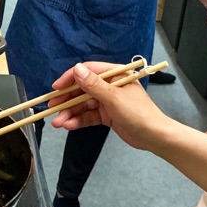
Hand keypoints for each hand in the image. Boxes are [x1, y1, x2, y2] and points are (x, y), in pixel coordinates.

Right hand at [49, 62, 168, 150]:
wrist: (154, 137)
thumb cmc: (138, 114)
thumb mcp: (114, 98)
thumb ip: (94, 85)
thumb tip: (76, 69)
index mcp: (115, 75)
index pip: (88, 71)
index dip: (70, 78)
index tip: (56, 88)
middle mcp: (110, 86)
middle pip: (83, 89)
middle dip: (67, 99)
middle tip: (51, 108)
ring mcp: (108, 101)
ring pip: (84, 104)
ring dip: (70, 113)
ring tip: (58, 123)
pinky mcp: (107, 115)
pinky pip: (89, 115)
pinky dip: (78, 120)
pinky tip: (68, 126)